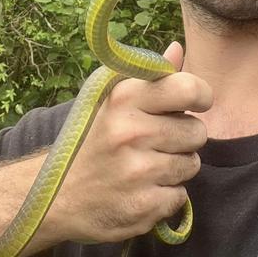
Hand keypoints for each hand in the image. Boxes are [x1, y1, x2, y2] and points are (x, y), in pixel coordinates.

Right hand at [48, 41, 212, 244]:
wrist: (56, 196)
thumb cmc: (93, 140)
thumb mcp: (112, 100)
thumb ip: (151, 77)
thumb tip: (178, 49)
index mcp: (125, 99)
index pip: (189, 89)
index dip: (201, 97)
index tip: (194, 104)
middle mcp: (131, 133)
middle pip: (198, 132)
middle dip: (184, 138)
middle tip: (157, 142)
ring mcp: (137, 172)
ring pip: (192, 165)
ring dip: (176, 168)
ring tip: (146, 166)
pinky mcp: (143, 207)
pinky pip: (181, 196)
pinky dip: (166, 195)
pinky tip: (142, 190)